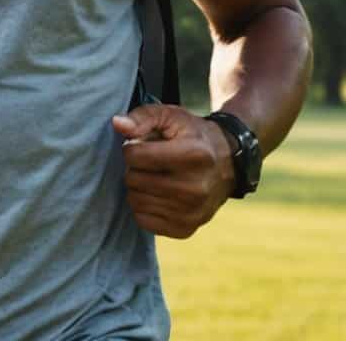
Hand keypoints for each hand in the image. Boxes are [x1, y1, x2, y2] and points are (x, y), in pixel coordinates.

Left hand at [112, 105, 235, 238]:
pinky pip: (143, 220)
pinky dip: (144, 207)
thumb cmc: (192, 136)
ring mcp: (191, 212)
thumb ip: (142, 116)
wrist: (227, 164)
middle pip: (133, 179)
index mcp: (192, 155)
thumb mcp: (171, 116)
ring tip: (155, 177)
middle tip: (151, 163)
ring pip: (135, 201)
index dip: (132, 147)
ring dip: (138, 188)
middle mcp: (195, 187)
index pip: (134, 156)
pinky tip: (158, 194)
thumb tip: (118, 124)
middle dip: (135, 168)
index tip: (144, 145)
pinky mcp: (185, 229)